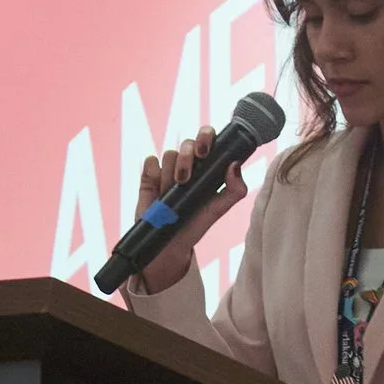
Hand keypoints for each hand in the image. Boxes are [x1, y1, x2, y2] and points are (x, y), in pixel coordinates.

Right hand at [131, 126, 249, 294]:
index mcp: (206, 167)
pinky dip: (153, 174)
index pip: (208, 140)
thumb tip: (235, 166)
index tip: (205, 151)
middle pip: (188, 143)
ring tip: (173, 193)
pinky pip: (150, 162)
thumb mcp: (218, 211)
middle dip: (187, 155)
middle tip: (186, 176)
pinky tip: (157, 191)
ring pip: (169, 154)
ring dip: (171, 173)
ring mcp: (167, 170)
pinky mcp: (149, 177)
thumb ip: (234, 191)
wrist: (168, 246)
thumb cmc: (195, 225)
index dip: (206, 137)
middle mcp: (188, 164)